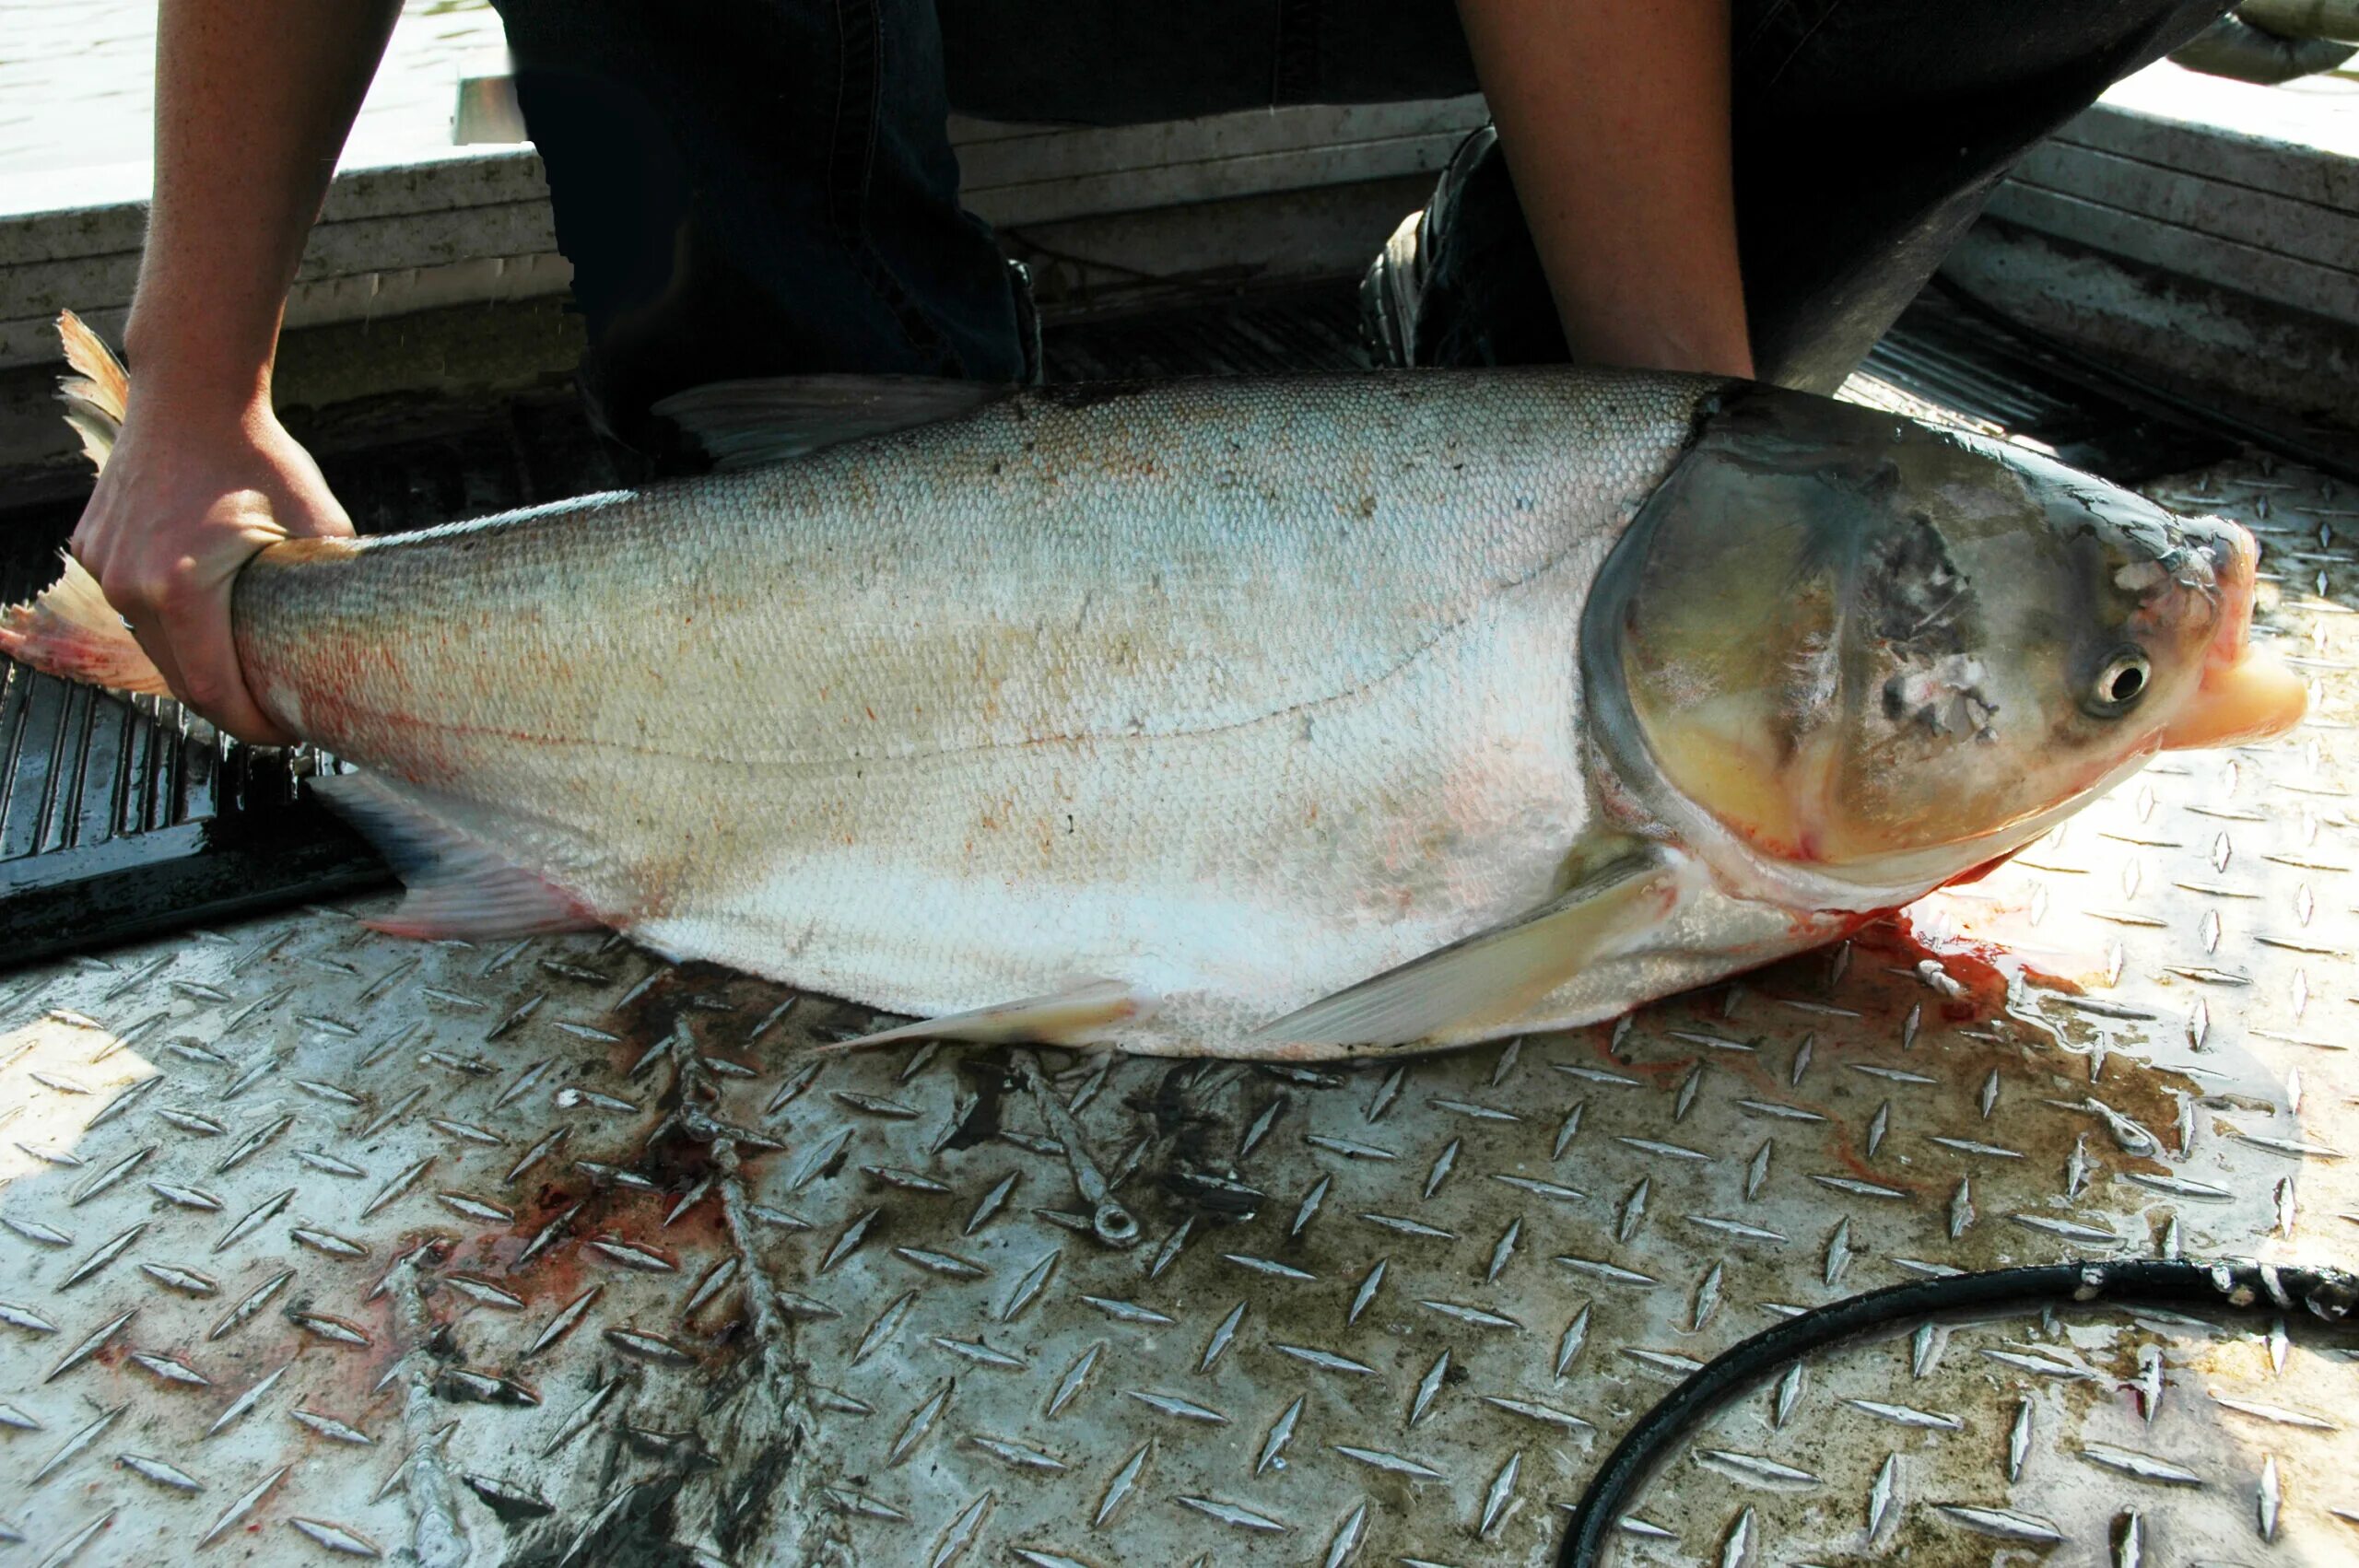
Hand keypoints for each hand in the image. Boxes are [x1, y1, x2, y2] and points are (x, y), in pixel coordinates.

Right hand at [69, 388, 350, 744]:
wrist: (191, 390)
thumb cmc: (257, 452)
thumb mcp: (319, 522)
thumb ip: (338, 585)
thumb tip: (371, 633)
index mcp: (182, 590)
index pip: (216, 693)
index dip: (257, 726)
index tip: (293, 732)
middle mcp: (130, 585)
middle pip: (182, 681)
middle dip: (231, 706)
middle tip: (280, 710)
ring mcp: (103, 567)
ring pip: (154, 647)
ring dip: (198, 665)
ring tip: (248, 671)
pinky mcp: (91, 549)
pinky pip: (133, 607)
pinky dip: (169, 623)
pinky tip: (209, 619)